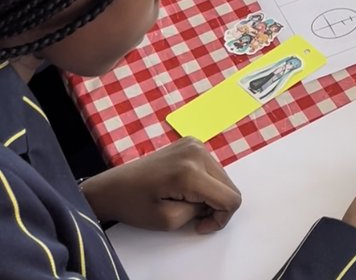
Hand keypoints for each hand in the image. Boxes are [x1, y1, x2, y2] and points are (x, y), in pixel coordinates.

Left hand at [80, 138, 240, 233]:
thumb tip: (213, 204)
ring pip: (222, 176)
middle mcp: (197, 151)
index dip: (221, 218)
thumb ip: (198, 213)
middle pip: (229, 185)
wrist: (114, 185)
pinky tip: (186, 187)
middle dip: (216, 205)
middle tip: (193, 216)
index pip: (230, 198)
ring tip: (187, 201)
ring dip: (211, 193)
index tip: (200, 225)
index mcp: (191, 172)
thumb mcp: (168, 221)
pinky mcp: (191, 141)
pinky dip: (205, 181)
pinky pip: (212, 166)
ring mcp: (195, 143)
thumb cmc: (135, 206)